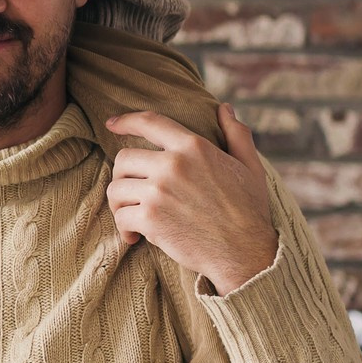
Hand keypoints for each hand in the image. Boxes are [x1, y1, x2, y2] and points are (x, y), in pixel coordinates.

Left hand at [103, 104, 277, 296]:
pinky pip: (120, 216)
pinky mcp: (150, 219)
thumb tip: (224, 109)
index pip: (150, 123)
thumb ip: (236, 134)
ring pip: (116, 188)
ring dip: (120, 204)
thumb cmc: (249, 211)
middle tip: (132, 192)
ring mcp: (159, 191)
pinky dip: (123, 228)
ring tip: (132, 215)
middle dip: (123, 176)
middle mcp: (173, 164)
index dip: (126, 121)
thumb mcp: (250, 166)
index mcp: (194, 147)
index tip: (112, 125)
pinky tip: (134, 236)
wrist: (246, 253)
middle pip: (124, 158)